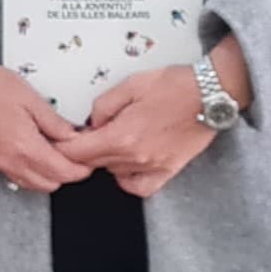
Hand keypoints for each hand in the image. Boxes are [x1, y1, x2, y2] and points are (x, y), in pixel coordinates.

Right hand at [0, 12, 85, 193]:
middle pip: (50, 184)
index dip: (81, 169)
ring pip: (32, 184)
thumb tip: (74, 137)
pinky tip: (33, 152)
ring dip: (48, 174)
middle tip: (74, 154)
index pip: (63, 172)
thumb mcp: (32, 99)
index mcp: (25, 147)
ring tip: (54, 152)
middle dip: (66, 173)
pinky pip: (16, 177)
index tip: (89, 159)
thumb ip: (55, 124)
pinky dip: (30, 172)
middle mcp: (10, 161)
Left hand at [67, 63, 218, 195]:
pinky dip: (127, 178)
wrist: (211, 94)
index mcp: (121, 136)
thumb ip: (102, 107)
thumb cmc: (173, 85)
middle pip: (92, 165)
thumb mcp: (129, 84)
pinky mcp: (168, 171)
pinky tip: (126, 163)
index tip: (60, 139)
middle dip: (82, 151)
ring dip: (105, 160)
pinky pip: (138, 187)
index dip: (63, 147)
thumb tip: (91, 124)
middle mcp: (134, 158)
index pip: (77, 153)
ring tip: (112, 139)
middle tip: (85, 135)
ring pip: (112, 173)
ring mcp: (152, 167)